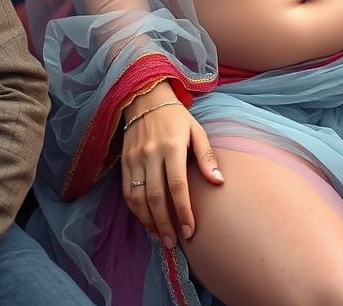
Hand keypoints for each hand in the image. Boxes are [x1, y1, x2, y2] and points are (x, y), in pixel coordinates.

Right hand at [121, 81, 223, 249]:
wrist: (144, 98)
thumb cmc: (176, 116)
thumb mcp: (196, 129)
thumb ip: (206, 156)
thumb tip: (218, 181)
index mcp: (172, 146)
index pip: (177, 185)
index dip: (183, 210)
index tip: (190, 230)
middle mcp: (151, 154)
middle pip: (156, 197)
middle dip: (165, 224)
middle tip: (173, 243)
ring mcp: (134, 159)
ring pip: (138, 198)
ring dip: (149, 222)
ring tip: (160, 237)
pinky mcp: (124, 162)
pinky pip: (127, 192)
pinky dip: (136, 211)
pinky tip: (146, 221)